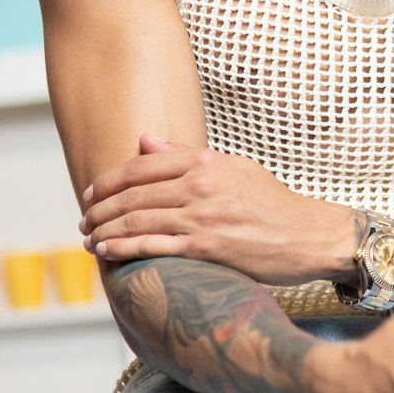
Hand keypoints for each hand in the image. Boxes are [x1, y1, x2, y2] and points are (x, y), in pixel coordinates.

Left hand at [80, 134, 348, 283]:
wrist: (309, 235)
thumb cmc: (273, 203)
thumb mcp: (235, 168)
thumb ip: (188, 155)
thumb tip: (145, 140)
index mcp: (206, 162)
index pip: (141, 166)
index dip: (108, 180)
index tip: (91, 192)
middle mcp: (200, 185)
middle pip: (132, 194)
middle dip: (99, 208)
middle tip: (84, 219)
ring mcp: (202, 217)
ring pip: (136, 220)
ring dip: (104, 231)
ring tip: (89, 238)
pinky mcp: (205, 247)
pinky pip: (153, 246)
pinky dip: (123, 248)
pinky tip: (106, 252)